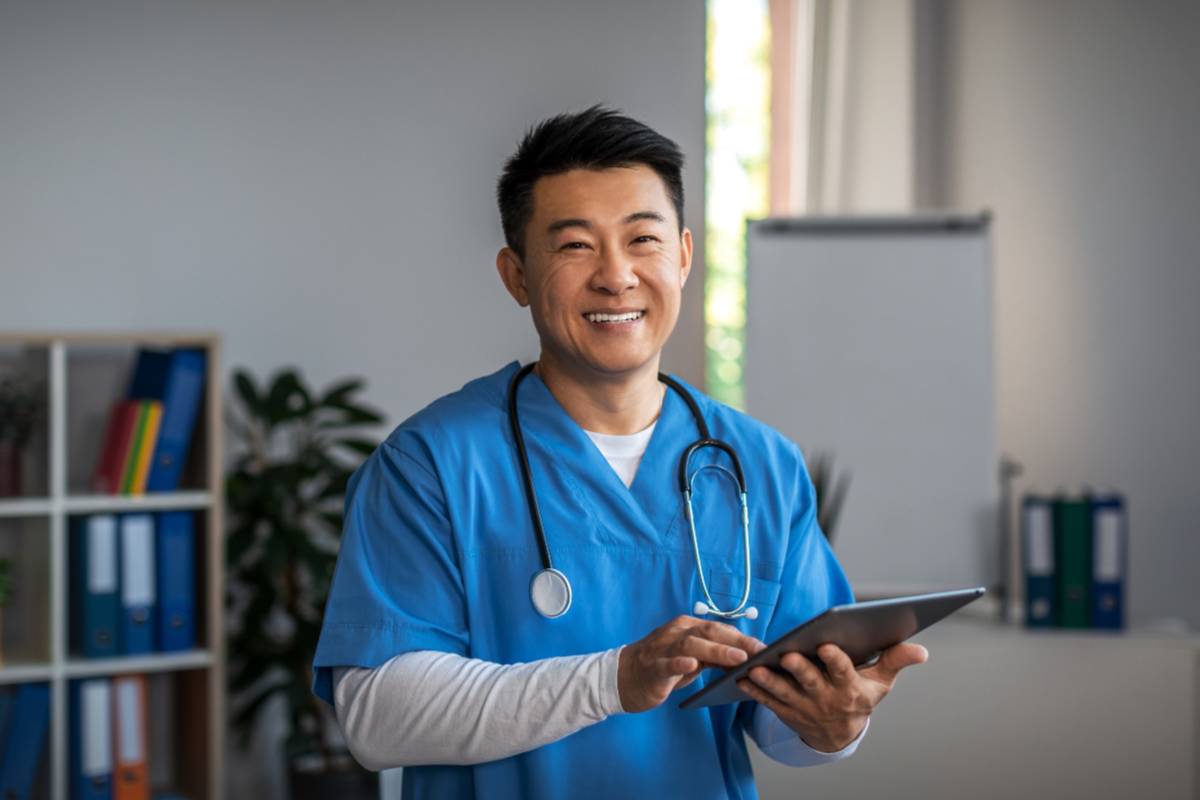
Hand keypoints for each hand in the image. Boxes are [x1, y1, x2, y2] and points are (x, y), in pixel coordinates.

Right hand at [619, 616, 765, 712]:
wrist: (624, 678)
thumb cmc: (664, 667)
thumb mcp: (692, 659)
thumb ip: (714, 656)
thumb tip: (746, 660)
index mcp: (687, 627)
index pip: (720, 629)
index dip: (744, 638)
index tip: (766, 649)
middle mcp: (676, 632)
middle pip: (709, 632)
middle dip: (737, 642)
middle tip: (759, 653)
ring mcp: (663, 648)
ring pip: (691, 645)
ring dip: (716, 651)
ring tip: (737, 659)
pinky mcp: (652, 667)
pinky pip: (667, 663)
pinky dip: (680, 663)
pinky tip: (692, 667)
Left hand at [737, 642, 927, 751]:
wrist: (840, 732)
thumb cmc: (861, 695)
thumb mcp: (882, 681)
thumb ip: (896, 659)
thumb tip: (921, 649)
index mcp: (850, 689)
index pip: (843, 672)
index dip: (834, 660)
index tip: (825, 644)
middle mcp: (827, 700)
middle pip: (811, 683)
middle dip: (800, 670)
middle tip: (788, 655)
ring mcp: (804, 708)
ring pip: (784, 693)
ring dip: (769, 681)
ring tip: (756, 666)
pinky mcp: (786, 712)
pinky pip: (768, 701)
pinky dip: (754, 690)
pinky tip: (740, 678)